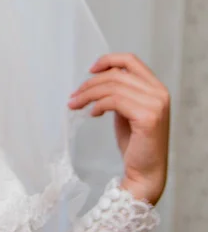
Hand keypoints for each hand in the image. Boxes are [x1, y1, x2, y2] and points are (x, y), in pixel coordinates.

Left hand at [68, 53, 169, 204]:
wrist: (144, 171)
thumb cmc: (135, 143)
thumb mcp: (127, 112)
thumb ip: (120, 94)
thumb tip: (98, 81)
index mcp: (156, 88)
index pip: (131, 61)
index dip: (108, 61)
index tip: (89, 70)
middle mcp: (159, 93)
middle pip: (117, 75)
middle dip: (90, 84)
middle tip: (73, 96)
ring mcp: (155, 104)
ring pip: (113, 87)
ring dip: (88, 95)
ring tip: (75, 105)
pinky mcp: (147, 117)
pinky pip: (114, 101)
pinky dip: (98, 105)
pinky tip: (92, 114)